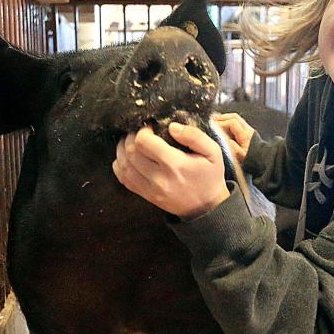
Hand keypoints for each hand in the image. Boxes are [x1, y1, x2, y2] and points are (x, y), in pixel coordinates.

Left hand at [113, 123, 230, 219]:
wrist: (206, 207)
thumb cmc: (209, 177)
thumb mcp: (213, 153)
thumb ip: (195, 136)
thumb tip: (172, 127)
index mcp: (175, 165)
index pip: (144, 142)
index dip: (143, 131)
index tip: (150, 128)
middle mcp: (159, 178)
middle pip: (130, 152)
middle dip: (131, 137)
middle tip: (139, 133)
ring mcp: (150, 189)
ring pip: (123, 164)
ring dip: (123, 149)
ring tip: (131, 142)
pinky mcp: (146, 195)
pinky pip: (123, 178)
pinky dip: (120, 165)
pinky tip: (127, 158)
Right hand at [211, 112, 255, 164]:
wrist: (263, 162)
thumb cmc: (252, 160)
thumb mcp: (240, 156)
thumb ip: (230, 146)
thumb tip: (222, 137)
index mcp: (245, 134)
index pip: (231, 122)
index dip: (221, 123)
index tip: (213, 127)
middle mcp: (248, 130)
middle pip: (234, 117)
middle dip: (222, 118)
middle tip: (212, 121)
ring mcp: (248, 130)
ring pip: (236, 119)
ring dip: (225, 120)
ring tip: (216, 123)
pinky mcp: (248, 133)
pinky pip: (237, 124)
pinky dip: (229, 124)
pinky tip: (223, 128)